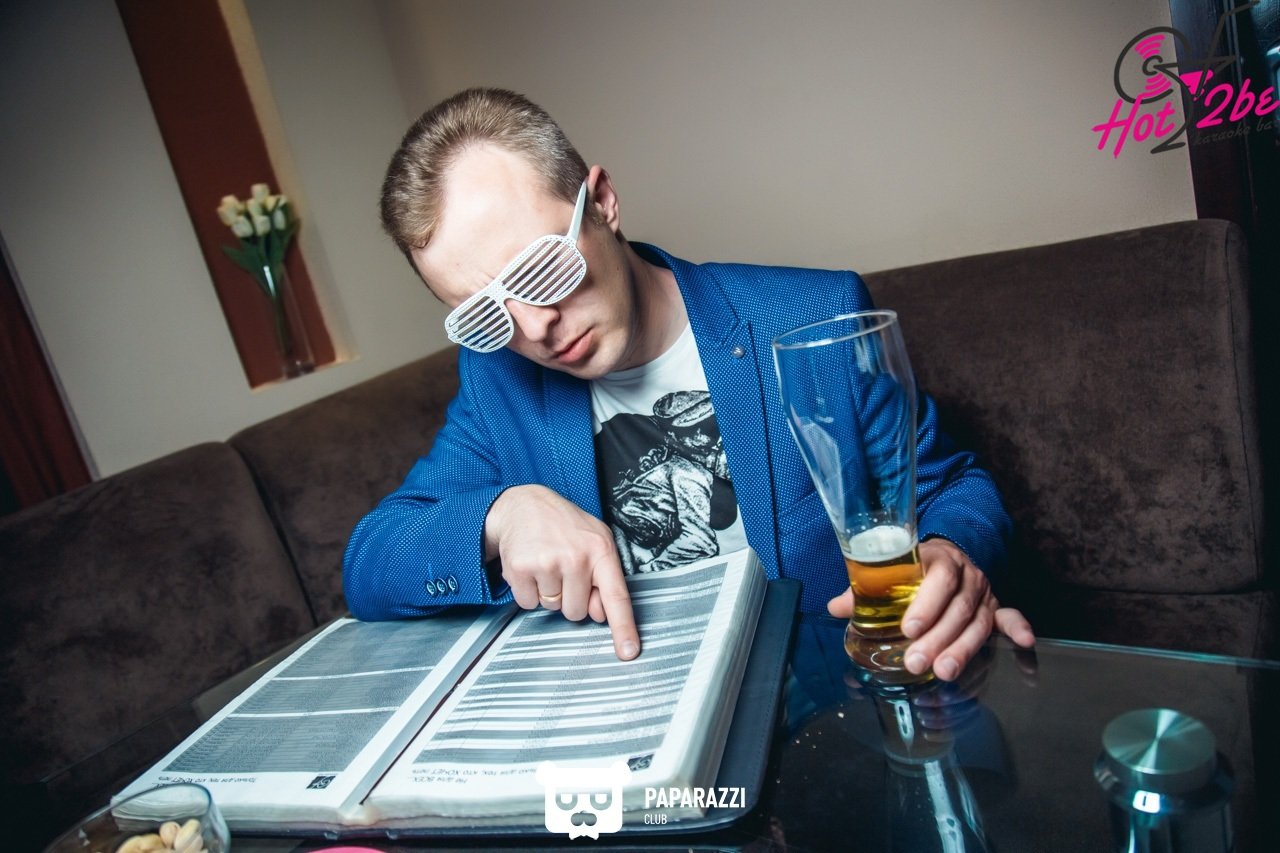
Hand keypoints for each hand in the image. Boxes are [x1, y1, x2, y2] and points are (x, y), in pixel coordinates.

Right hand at [485, 485, 639, 660]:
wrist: (524, 504)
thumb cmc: (564, 526)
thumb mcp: (594, 542)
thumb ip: (603, 578)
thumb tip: (601, 615)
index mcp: (601, 550)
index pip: (617, 596)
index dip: (624, 628)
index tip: (629, 652)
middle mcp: (576, 557)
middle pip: (577, 612)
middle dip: (569, 597)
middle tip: (562, 569)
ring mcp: (547, 562)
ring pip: (552, 608)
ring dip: (548, 592)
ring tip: (546, 563)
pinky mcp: (520, 568)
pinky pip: (527, 603)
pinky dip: (527, 591)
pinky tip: (530, 567)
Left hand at [827, 538, 1033, 680]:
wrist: (947, 552)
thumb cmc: (912, 566)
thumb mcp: (890, 570)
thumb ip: (864, 589)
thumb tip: (834, 608)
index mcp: (938, 559)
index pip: (937, 578)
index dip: (926, 603)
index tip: (909, 628)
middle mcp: (966, 575)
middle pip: (956, 609)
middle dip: (937, 638)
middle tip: (917, 662)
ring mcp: (983, 592)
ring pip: (977, 623)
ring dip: (963, 649)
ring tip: (945, 672)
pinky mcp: (996, 608)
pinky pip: (1010, 617)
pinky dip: (1019, 628)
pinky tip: (1026, 643)